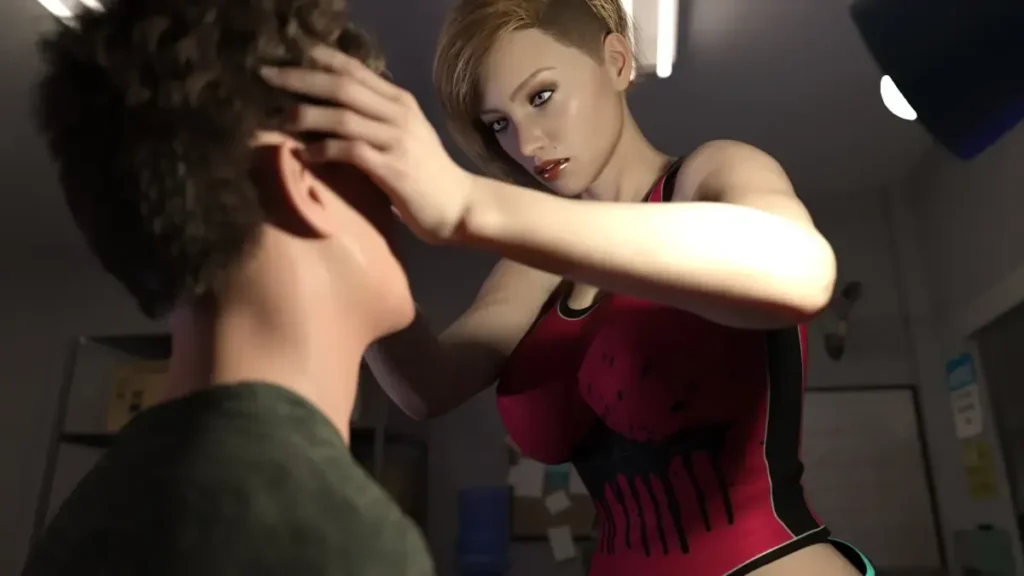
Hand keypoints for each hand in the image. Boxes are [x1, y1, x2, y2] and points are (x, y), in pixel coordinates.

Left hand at [260, 45, 473, 243]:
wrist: (459, 206)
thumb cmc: (426, 175)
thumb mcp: (403, 137)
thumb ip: (374, 120)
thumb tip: (329, 112)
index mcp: (400, 102)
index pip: (355, 70)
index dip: (319, 60)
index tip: (286, 55)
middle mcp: (398, 114)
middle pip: (342, 86)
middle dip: (300, 79)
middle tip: (267, 76)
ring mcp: (396, 140)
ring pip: (342, 116)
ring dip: (305, 116)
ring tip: (278, 119)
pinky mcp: (392, 168)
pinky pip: (349, 151)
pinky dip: (322, 150)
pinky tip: (303, 155)